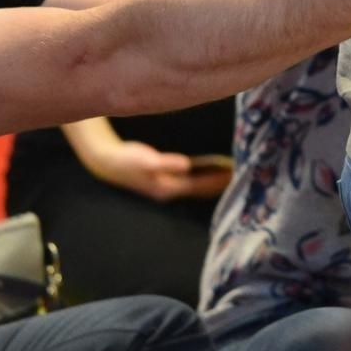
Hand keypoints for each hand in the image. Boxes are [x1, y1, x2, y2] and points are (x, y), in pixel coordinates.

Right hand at [87, 140, 231, 201]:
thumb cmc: (127, 159)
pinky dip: (204, 177)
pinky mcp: (165, 181)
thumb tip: (186, 164)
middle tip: (243, 173)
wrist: (107, 163)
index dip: (218, 179)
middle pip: (202, 189)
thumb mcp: (145, 159)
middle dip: (220, 183)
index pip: (200, 185)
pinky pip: (191, 181)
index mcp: (168, 188)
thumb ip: (165, 163)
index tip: (236, 172)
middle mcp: (170, 191)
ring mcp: (167, 187)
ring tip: (232, 173)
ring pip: (197, 187)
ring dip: (213, 181)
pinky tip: (211, 170)